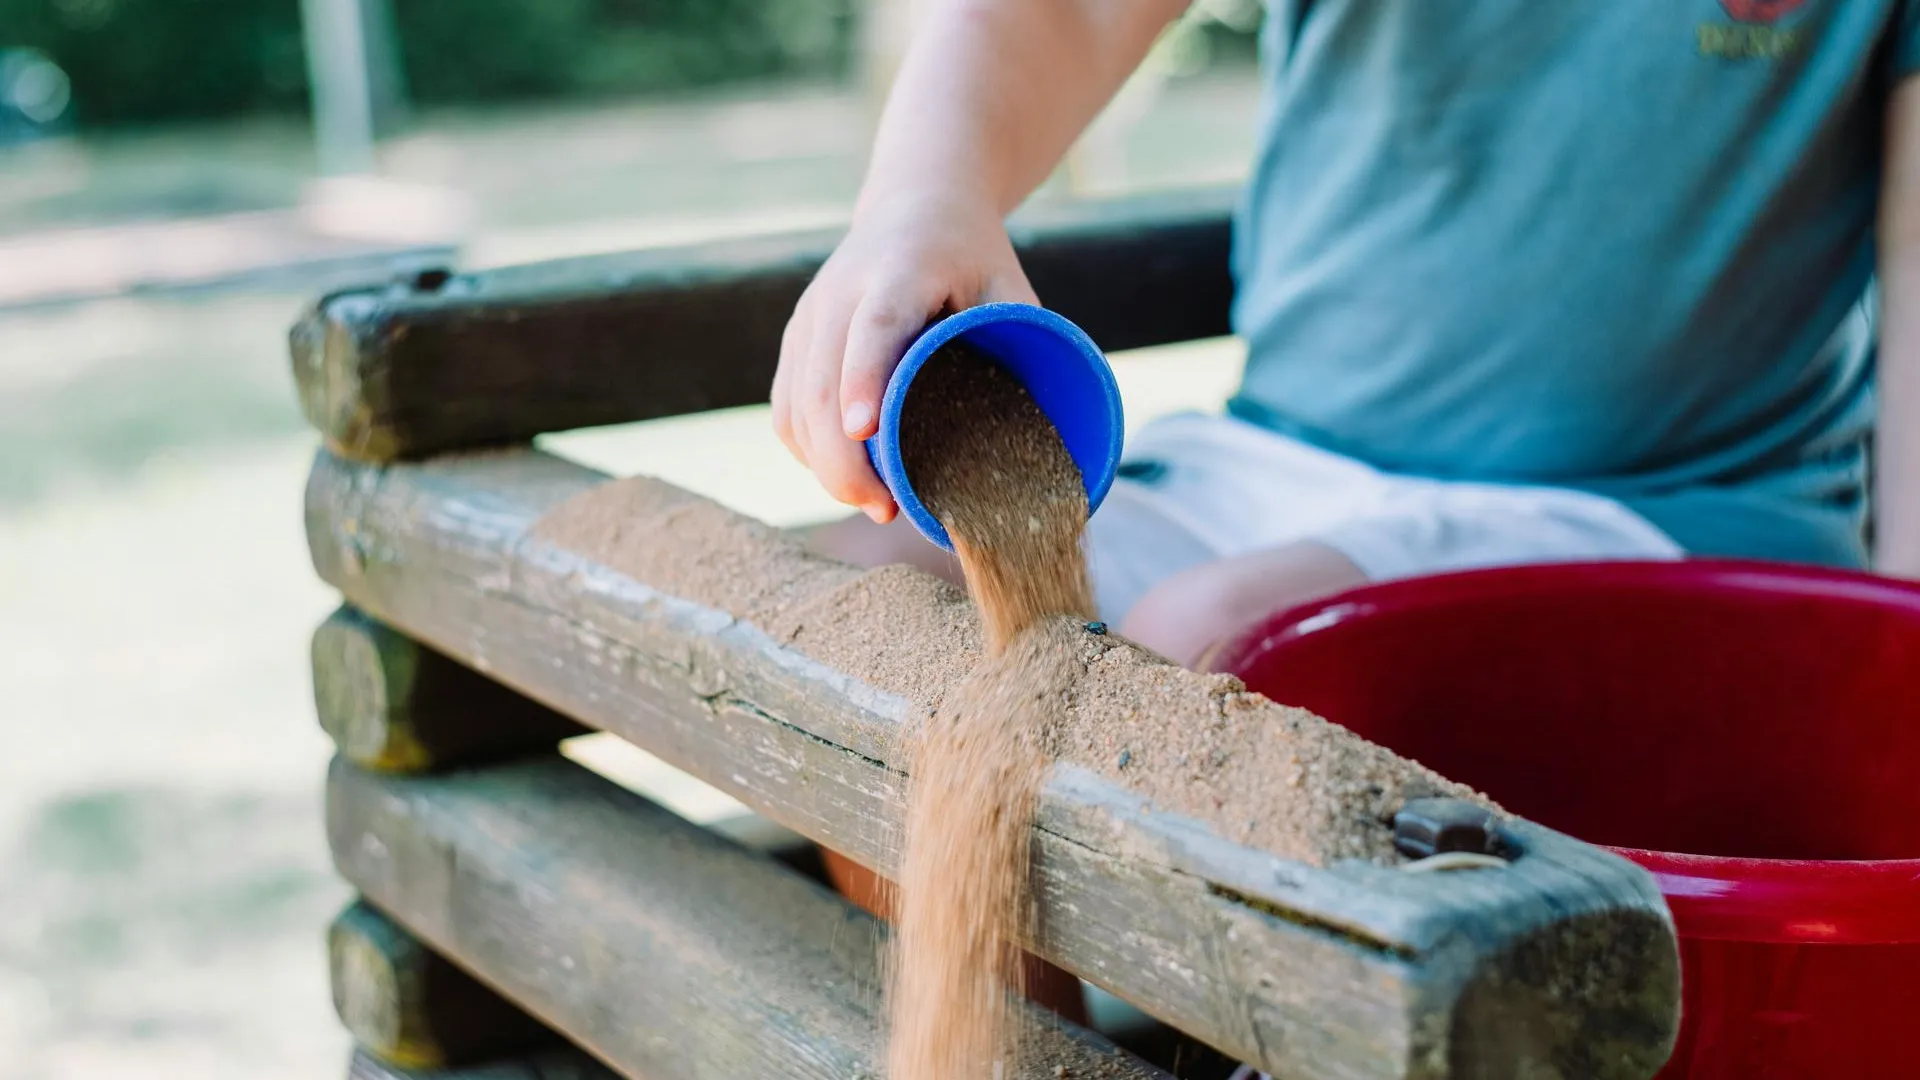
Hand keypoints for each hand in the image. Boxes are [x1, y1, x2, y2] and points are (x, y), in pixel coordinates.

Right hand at [772, 191, 1037, 522]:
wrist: (913, 205)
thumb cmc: (971, 255)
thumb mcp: (1008, 284)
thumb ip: (1022, 342)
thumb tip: (1043, 431)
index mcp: (897, 271)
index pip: (872, 329)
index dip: (864, 380)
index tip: (865, 431)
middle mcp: (840, 292)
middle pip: (821, 382)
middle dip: (842, 456)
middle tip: (882, 507)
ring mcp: (809, 317)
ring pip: (796, 403)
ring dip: (824, 463)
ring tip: (871, 503)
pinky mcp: (796, 339)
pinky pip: (786, 406)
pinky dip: (807, 449)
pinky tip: (839, 476)